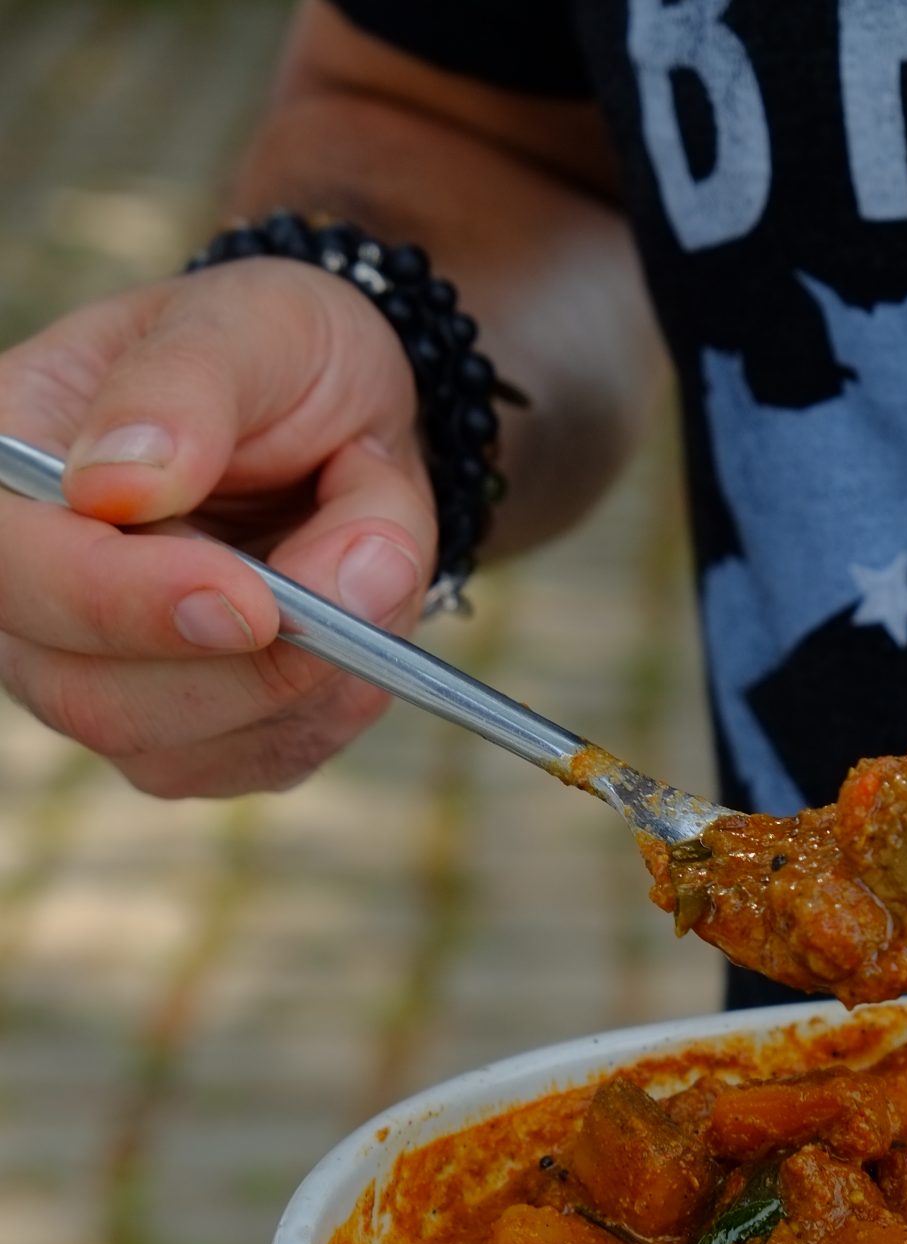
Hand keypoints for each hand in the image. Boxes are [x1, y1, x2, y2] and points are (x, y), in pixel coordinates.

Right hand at [0, 258, 436, 794]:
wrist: (348, 426)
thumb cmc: (278, 360)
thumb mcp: (252, 325)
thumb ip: (186, 387)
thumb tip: (122, 481)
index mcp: (10, 475)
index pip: (13, 571)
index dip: (117, 601)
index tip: (246, 597)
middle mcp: (34, 601)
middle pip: (91, 697)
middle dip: (251, 660)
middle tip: (370, 565)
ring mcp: (102, 686)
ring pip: (189, 748)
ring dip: (317, 668)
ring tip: (373, 542)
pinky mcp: (190, 745)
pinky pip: (265, 758)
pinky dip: (342, 696)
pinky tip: (366, 612)